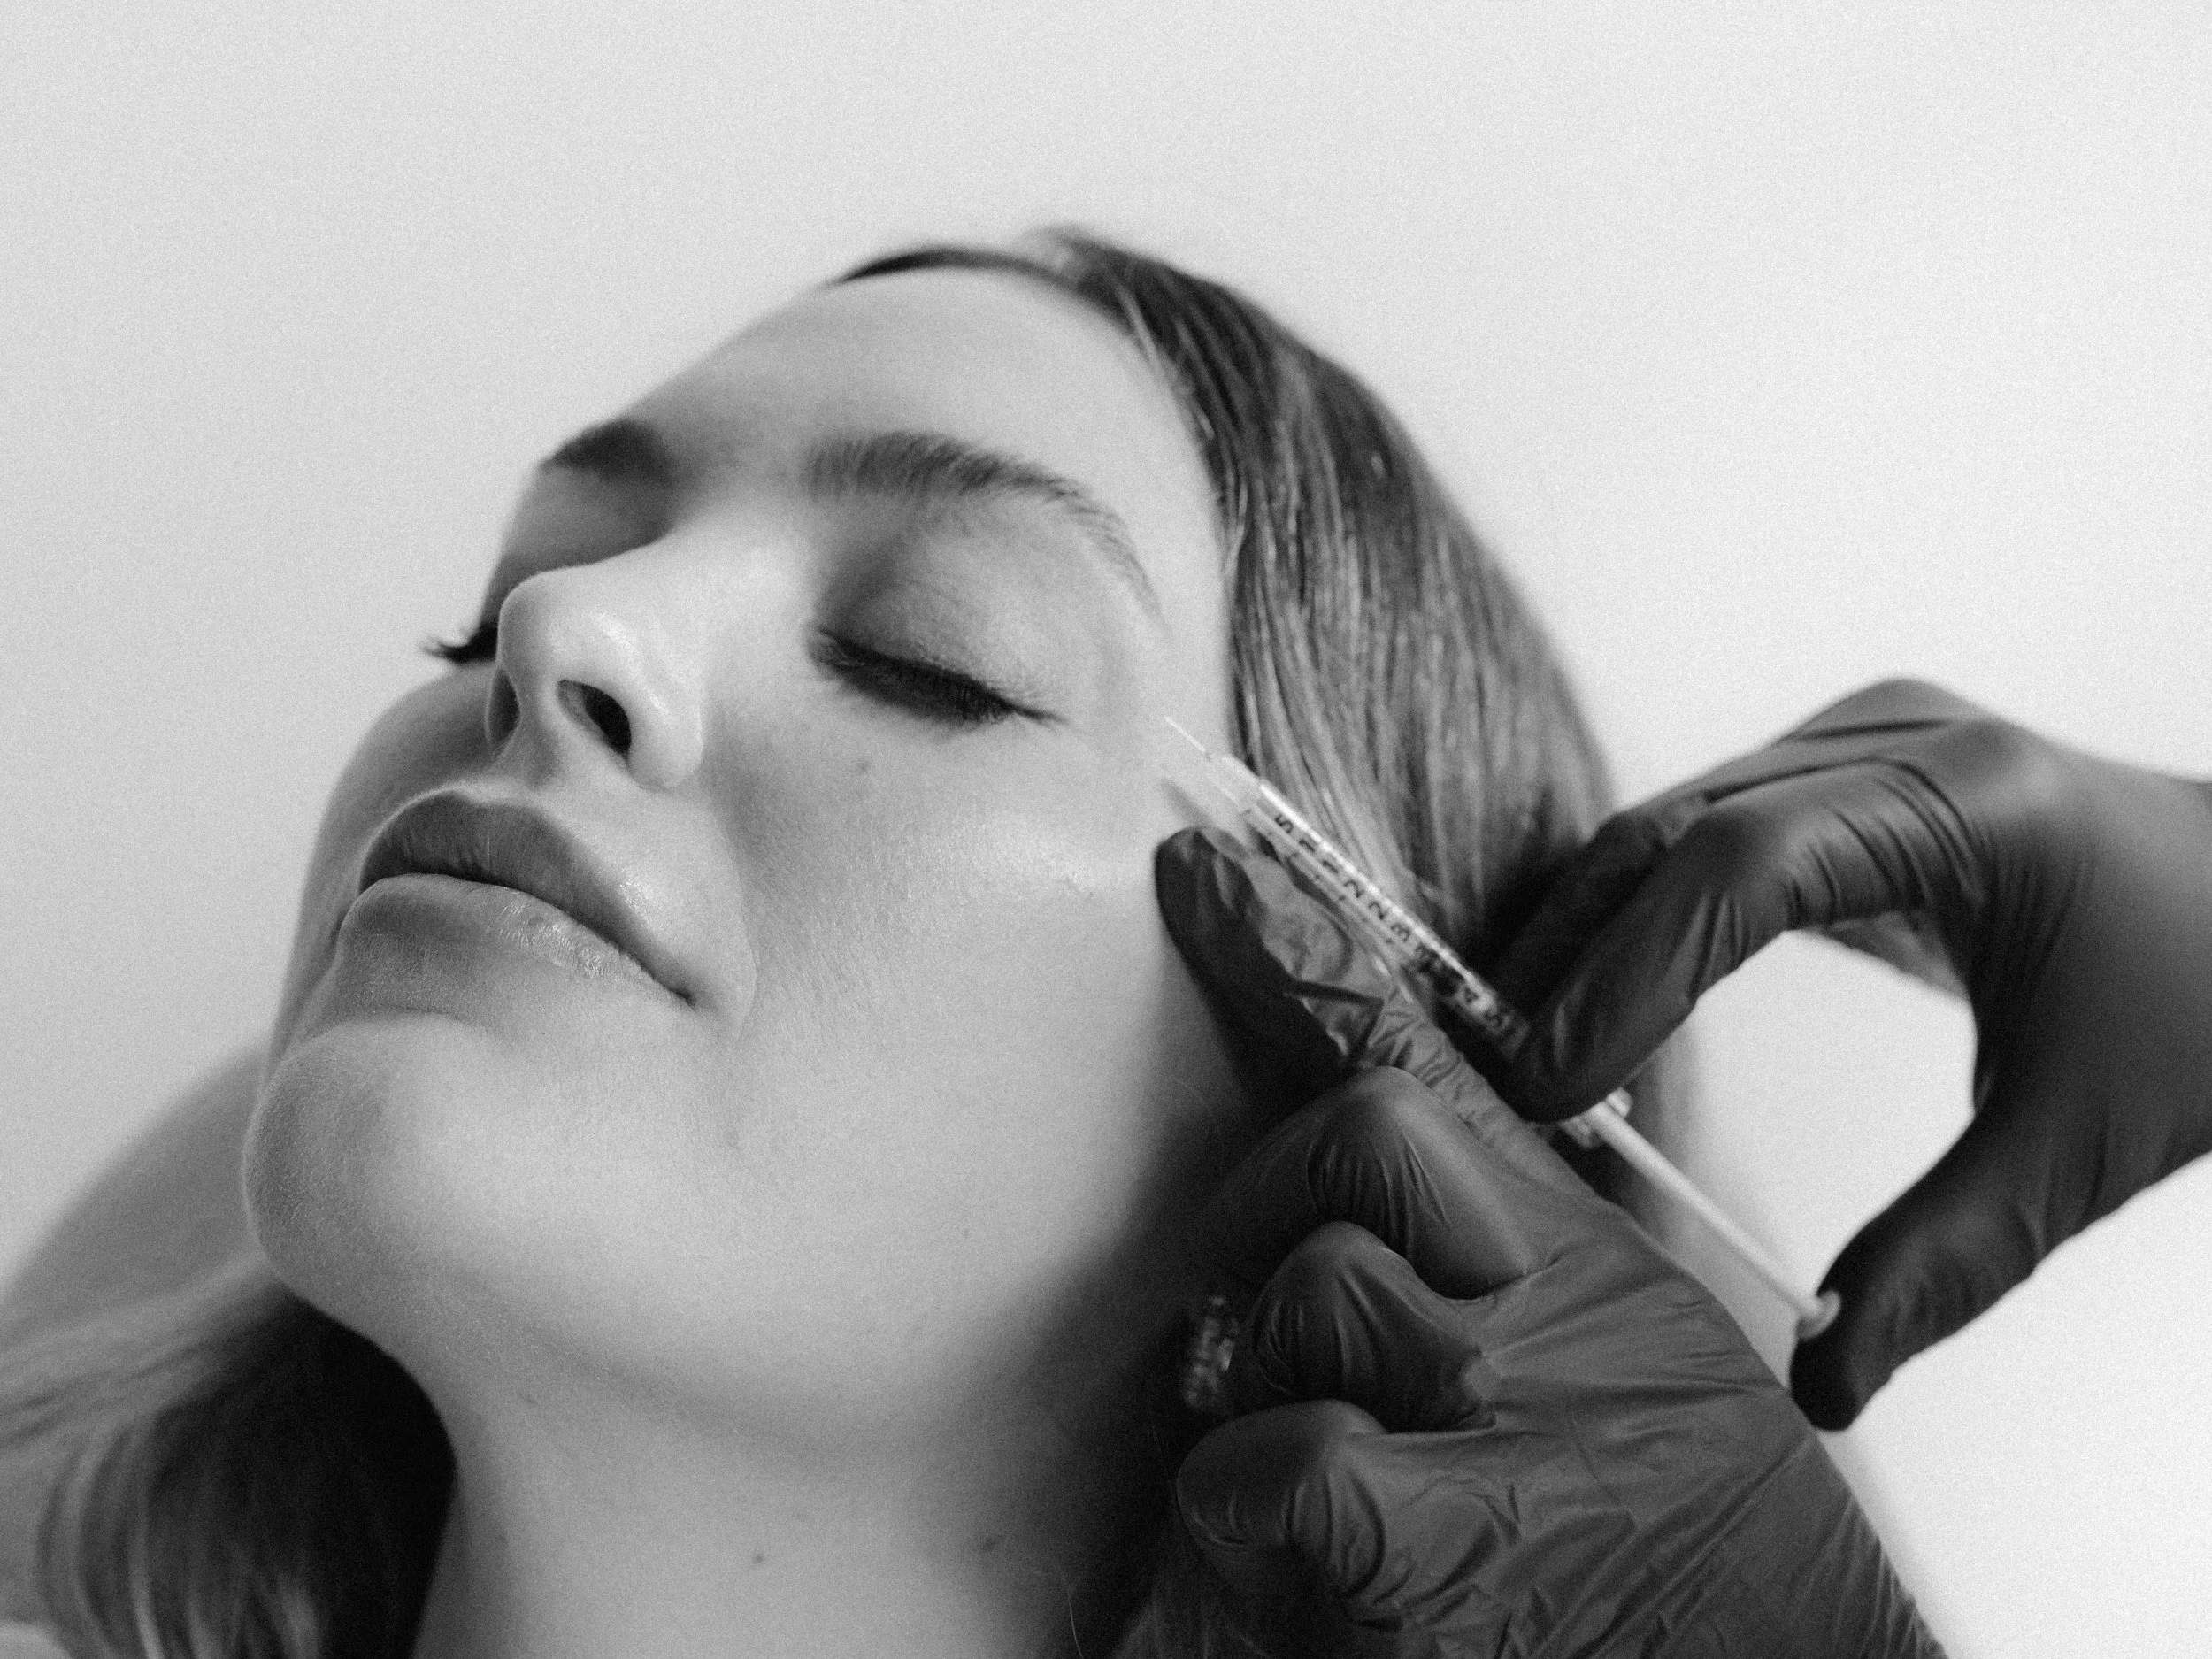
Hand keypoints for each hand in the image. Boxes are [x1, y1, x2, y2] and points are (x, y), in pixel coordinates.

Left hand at [1154, 827, 1938, 1656]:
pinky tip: (1296, 1543)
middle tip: (1295, 1331)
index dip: (1296, 947)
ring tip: (1341, 1473)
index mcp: (1576, 1244)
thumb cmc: (1679, 1537)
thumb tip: (1338, 1168)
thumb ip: (1487, 1237)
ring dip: (1272, 1386)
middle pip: (1346, 1137)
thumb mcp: (1614, 1348)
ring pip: (1301, 1288)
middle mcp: (1546, 1296)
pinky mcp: (1442, 1545)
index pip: (1416, 1052)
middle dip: (1275, 1218)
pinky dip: (1250, 1501)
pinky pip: (1280, 1458)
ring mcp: (1499, 1407)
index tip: (1204, 869)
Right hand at [1489, 678, 2211, 1426]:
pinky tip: (1592, 997)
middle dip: (1570, 952)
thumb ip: (1946, 1264)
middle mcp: (1902, 739)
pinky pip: (1705, 830)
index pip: (1741, 865)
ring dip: (1587, 931)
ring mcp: (1870, 740)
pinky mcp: (1848, 769)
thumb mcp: (2082, 1144)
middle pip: (1676, 828)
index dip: (1624, 974)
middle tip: (1487, 1076)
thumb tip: (1818, 1383)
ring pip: (1670, 821)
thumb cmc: (2205, 1007)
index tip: (1543, 1080)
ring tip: (1521, 1049)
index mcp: (1968, 802)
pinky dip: (1637, 914)